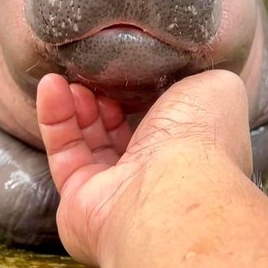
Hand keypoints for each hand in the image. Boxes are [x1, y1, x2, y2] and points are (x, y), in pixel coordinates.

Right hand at [37, 70, 251, 266]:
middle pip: (118, 129)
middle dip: (102, 97)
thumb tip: (184, 69)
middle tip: (91, 73)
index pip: (159, 119)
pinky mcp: (78, 201)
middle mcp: (153, 174)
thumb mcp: (217, 87)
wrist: (170, 190)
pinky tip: (51, 86)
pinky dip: (54, 118)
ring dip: (75, 104)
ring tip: (66, 77)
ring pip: (87, 141)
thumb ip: (200, 76)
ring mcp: (114, 190)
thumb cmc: (200, 137)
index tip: (122, 66)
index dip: (136, 91)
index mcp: (188, 149)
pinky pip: (62, 154)